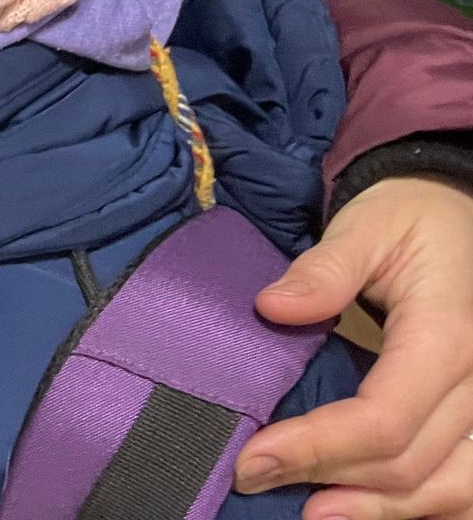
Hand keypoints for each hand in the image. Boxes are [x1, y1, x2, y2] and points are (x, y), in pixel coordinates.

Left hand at [236, 176, 472, 517]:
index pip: (385, 418)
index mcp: (449, 335)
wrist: (458, 215)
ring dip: (381, 509)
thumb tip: (272, 308)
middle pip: (413, 464)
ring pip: (452, 489)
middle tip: (257, 481)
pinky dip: (423, 505)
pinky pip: (468, 484)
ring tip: (313, 512)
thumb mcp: (367, 224)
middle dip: (332, 482)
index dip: (318, 447)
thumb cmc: (412, 218)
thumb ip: (324, 268)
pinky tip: (366, 505)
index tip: (254, 460)